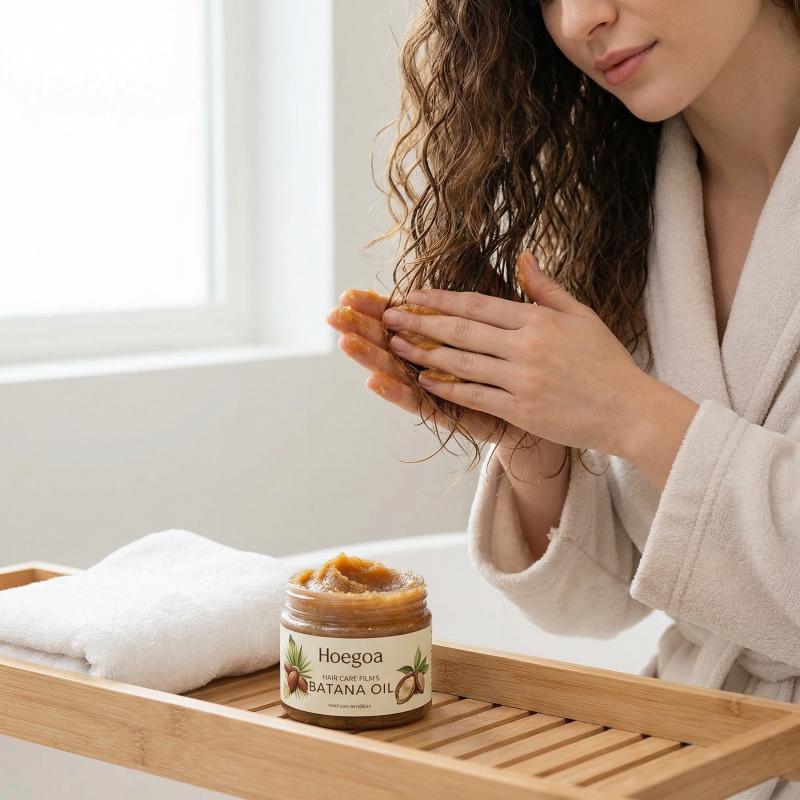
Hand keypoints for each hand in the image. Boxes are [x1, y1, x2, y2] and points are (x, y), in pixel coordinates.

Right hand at [325, 288, 529, 449]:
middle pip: (391, 342)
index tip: (350, 294)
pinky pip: (420, 404)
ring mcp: (439, 392)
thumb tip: (520, 254)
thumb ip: (499, 300)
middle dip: (363, 328)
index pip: (404, 319)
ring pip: (398, 372)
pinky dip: (398, 393)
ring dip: (372, 357)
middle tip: (334, 315)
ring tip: (346, 342)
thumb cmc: (527, 368)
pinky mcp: (451, 414)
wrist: (544, 413)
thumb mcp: (515, 328)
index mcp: (443, 341)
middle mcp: (434, 366)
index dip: (378, 307)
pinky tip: (375, 381)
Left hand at [380, 250, 646, 455]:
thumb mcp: (581, 315)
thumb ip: (546, 288)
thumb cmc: (606, 361)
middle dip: (421, 322)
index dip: (441, 299)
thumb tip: (523, 256)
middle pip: (462, 330)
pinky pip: (475, 395)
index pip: (478, 304)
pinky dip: (447, 386)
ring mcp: (521, 379)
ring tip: (397, 344)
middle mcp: (526, 346)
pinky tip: (425, 379)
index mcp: (538, 320)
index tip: (413, 295)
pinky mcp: (520, 410)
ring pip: (462, 361)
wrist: (628, 410)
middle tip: (390, 316)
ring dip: (425, 352)